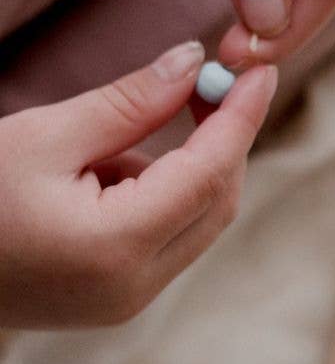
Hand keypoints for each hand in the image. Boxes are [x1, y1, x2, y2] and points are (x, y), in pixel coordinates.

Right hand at [0, 42, 276, 327]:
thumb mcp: (43, 135)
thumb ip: (130, 102)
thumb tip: (194, 60)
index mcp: (116, 247)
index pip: (211, 173)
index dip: (242, 117)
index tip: (262, 70)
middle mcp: (134, 288)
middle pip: (218, 200)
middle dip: (222, 139)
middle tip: (204, 82)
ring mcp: (127, 303)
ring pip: (199, 219)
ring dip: (184, 166)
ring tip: (105, 143)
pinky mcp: (118, 301)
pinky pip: (170, 236)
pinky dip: (161, 193)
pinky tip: (100, 175)